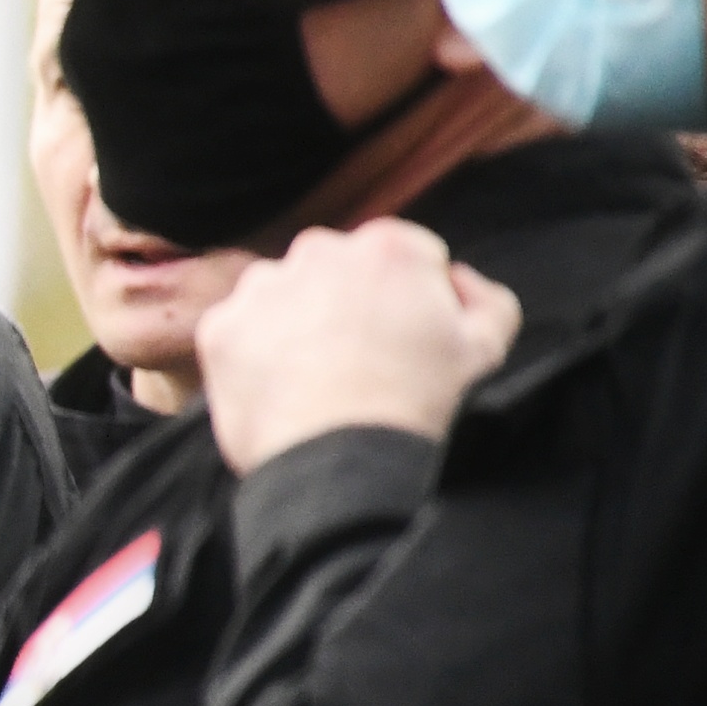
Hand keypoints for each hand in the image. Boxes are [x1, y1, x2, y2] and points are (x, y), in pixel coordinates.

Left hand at [201, 220, 519, 471]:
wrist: (340, 459)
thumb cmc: (416, 402)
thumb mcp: (486, 346)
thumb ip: (484, 296)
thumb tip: (454, 278)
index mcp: (388, 246)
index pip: (403, 255)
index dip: (411, 296)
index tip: (408, 334)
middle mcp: (318, 251)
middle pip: (338, 267)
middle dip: (349, 300)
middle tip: (361, 356)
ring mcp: (261, 287)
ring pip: (283, 293)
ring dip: (297, 319)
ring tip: (319, 374)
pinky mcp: (220, 326)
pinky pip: (240, 329)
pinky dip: (254, 352)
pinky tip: (282, 384)